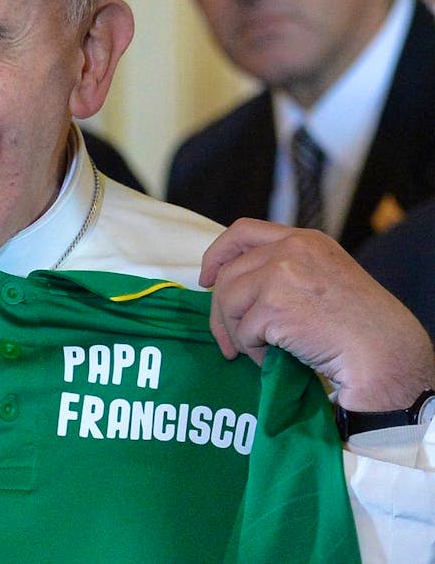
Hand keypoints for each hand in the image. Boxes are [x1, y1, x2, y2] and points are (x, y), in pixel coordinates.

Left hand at [200, 218, 434, 411]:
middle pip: (228, 274)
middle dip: (220, 311)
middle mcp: (290, 249)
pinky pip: (243, 331)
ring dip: (236, 334)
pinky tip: (272, 359)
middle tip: (226, 341)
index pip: (242, 231)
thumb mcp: (324, 276)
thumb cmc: (360, 326)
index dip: (217, 254)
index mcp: (304, 239)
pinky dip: (252, 351)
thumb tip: (232, 286)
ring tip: (255, 352)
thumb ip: (285, 270)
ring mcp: (280, 275)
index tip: (206, 278)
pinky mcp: (274, 306)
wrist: (384, 354)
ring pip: (229, 302)